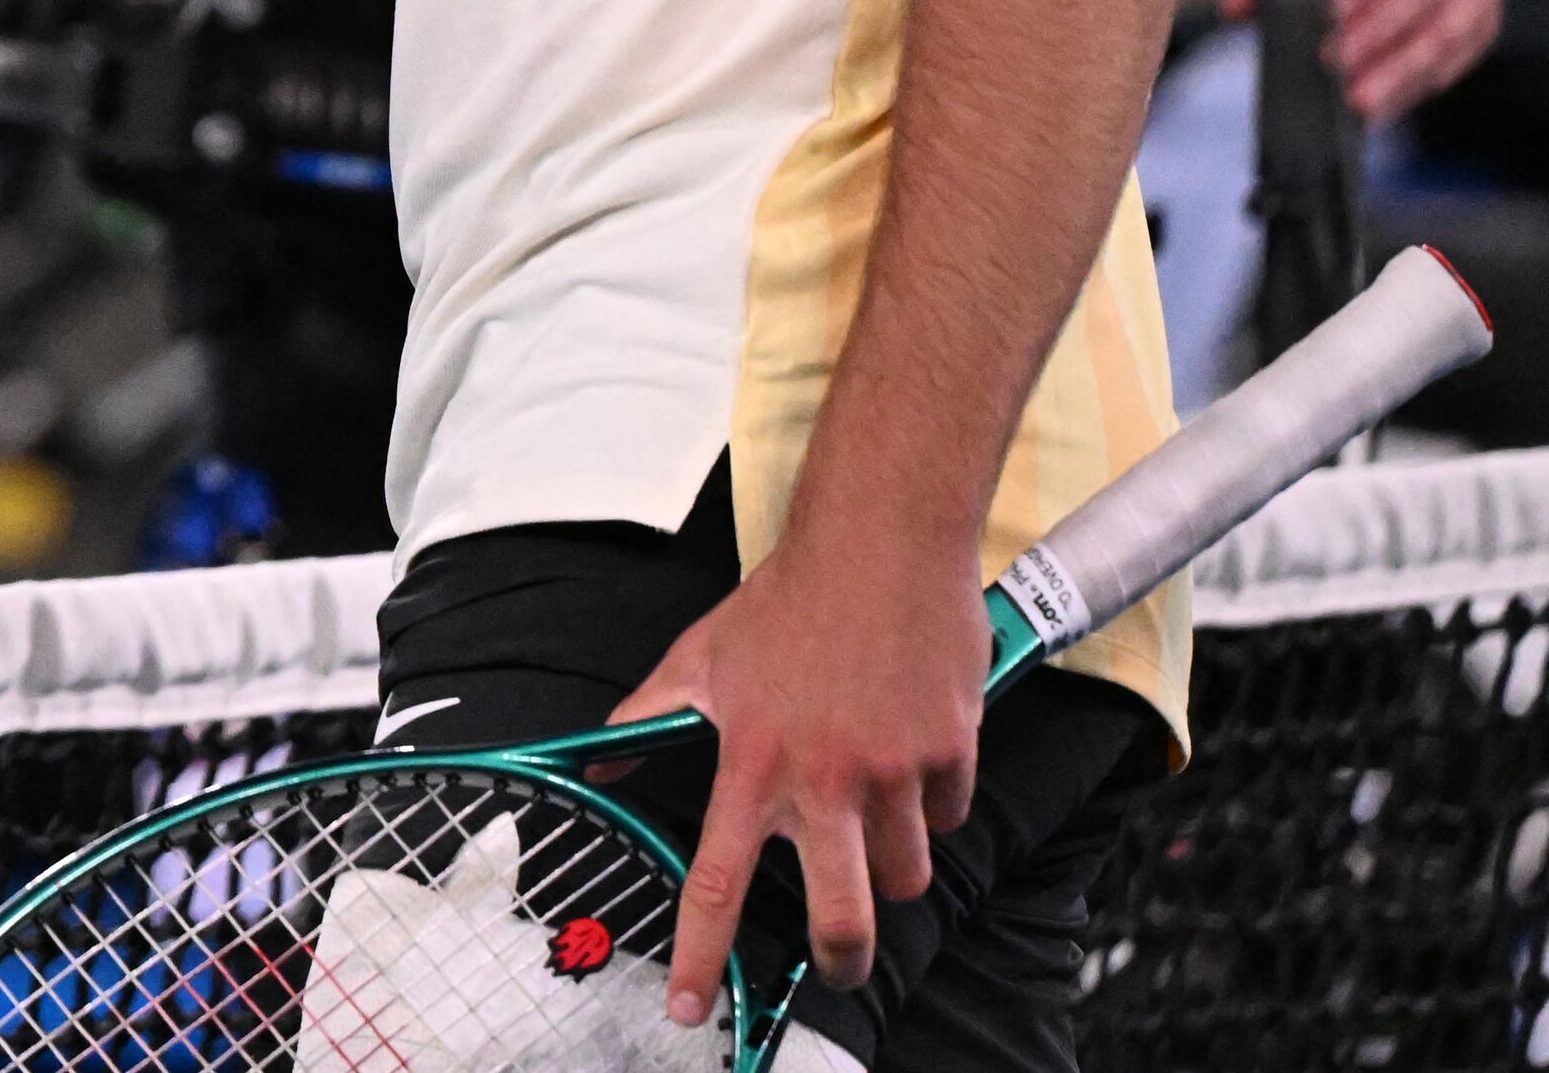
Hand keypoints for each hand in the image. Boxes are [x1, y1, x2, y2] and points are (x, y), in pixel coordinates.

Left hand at [615, 529, 983, 1025]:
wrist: (880, 539)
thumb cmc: (788, 597)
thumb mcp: (701, 655)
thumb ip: (649, 715)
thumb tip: (597, 757)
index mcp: (751, 761)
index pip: (716, 882)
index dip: (701, 957)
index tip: (693, 1008)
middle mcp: (822, 778)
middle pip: (844, 919)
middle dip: (843, 958)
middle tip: (837, 961)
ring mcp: (893, 769)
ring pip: (906, 874)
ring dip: (892, 862)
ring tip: (875, 814)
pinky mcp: (951, 752)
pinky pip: (948, 814)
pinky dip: (933, 799)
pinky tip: (913, 750)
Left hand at [1326, 0, 1502, 119]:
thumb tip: (1237, 5)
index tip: (1327, 5)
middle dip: (1376, 30)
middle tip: (1330, 62)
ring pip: (1450, 30)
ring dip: (1401, 68)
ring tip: (1357, 100)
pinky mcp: (1483, 20)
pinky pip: (1458, 59)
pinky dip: (1416, 85)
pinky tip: (1378, 108)